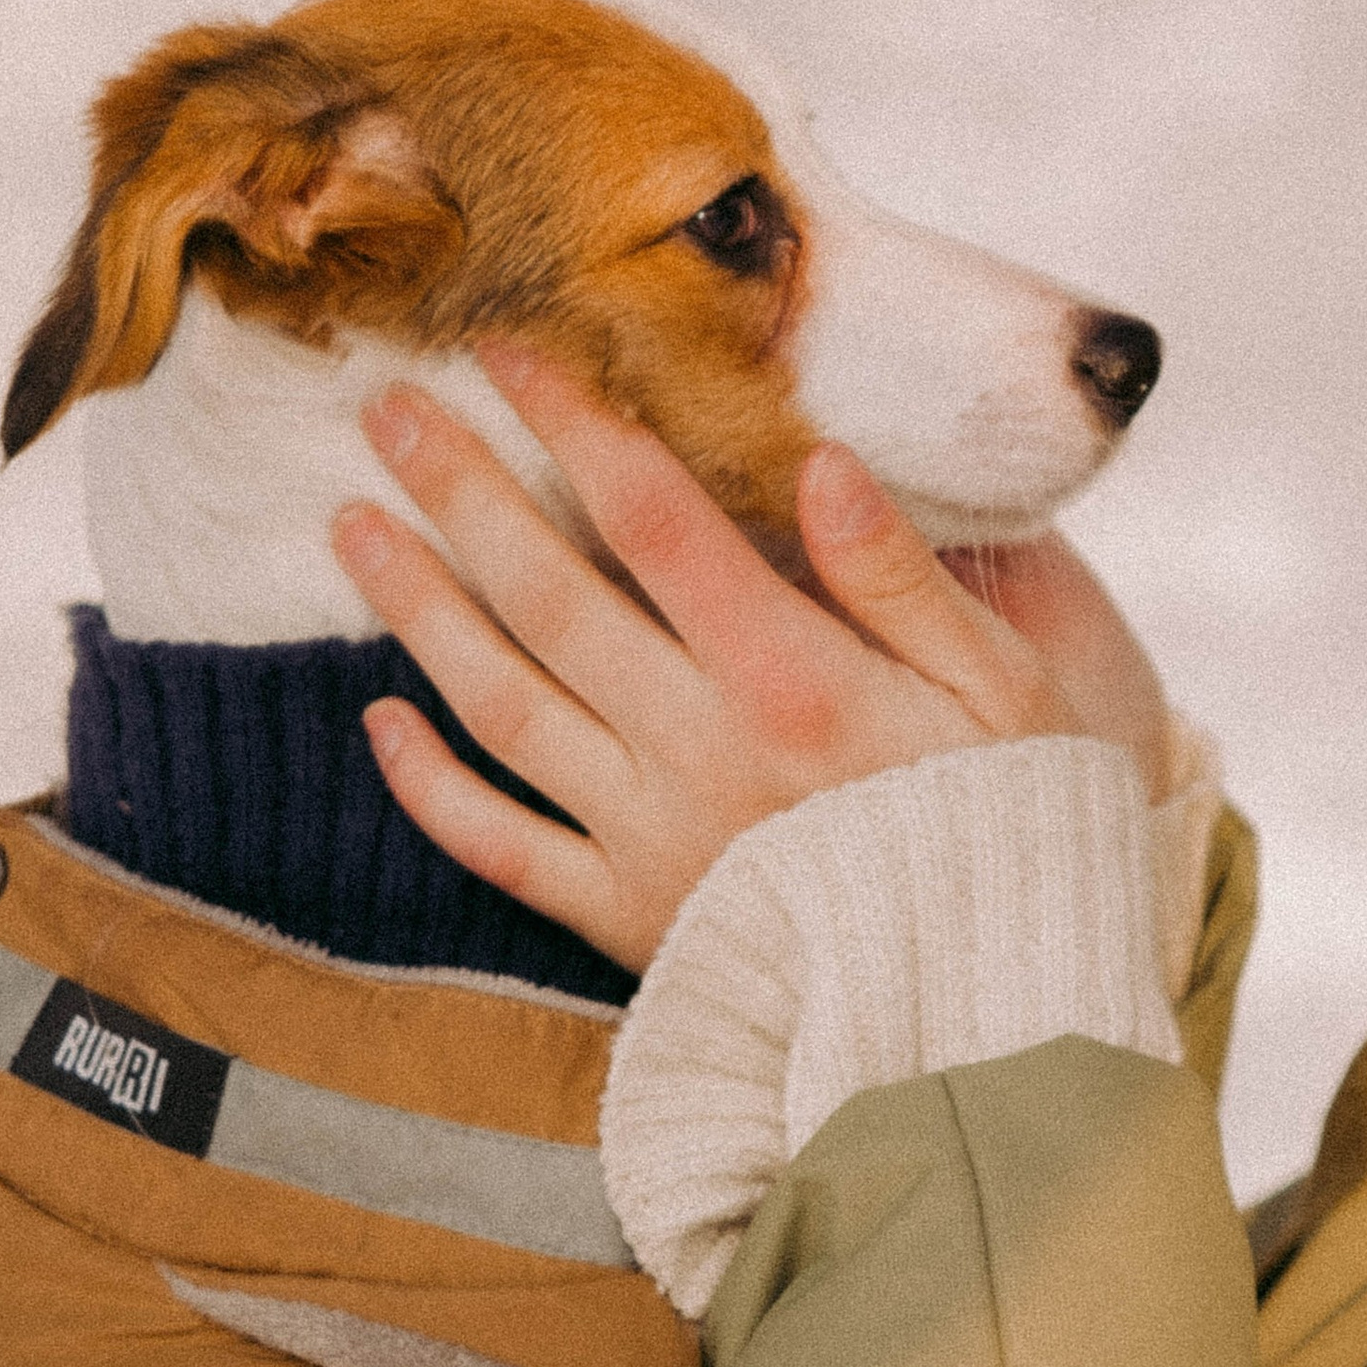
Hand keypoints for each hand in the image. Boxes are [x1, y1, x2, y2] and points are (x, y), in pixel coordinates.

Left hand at [333, 347, 1167, 971]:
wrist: (993, 1019)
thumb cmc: (1013, 830)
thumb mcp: (1010, 689)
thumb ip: (907, 576)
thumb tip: (820, 460)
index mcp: (795, 680)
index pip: (654, 518)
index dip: (574, 421)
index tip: (511, 347)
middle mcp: (702, 752)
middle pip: (549, 595)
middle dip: (460, 490)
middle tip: (385, 408)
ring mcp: (653, 841)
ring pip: (503, 707)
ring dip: (418, 611)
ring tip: (353, 527)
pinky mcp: (633, 922)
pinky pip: (503, 849)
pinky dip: (432, 788)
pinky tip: (380, 719)